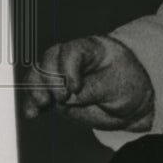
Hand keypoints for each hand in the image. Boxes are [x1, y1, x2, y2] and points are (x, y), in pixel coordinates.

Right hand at [22, 35, 153, 130]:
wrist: (131, 106)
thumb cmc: (129, 87)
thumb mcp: (118, 86)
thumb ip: (93, 90)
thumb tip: (67, 98)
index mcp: (92, 48)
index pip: (71, 50)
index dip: (68, 68)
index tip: (75, 89)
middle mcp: (72, 59)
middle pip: (49, 59)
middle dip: (50, 78)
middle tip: (61, 98)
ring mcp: (62, 76)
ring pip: (39, 74)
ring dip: (35, 89)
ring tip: (41, 105)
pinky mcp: (55, 94)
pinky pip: (37, 94)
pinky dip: (31, 103)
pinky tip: (32, 114)